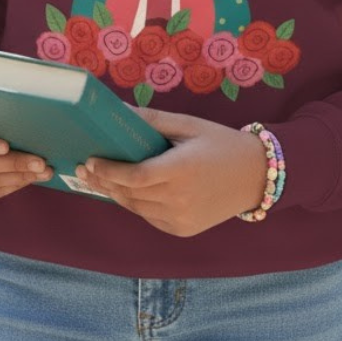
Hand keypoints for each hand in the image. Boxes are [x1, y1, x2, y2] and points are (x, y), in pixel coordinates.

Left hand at [75, 108, 267, 237]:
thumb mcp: (188, 125)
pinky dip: (136, 204)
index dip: (108, 170)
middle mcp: (179, 200)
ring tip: (99, 178)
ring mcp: (181, 219)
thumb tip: (119, 109)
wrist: (257, 176)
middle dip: (104, 181)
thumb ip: (152, 120)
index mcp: (181, 171)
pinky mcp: (183, 230)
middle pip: (129, 194)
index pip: (133, 176)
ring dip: (116, 193)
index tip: (90, 160)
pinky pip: (150, 216)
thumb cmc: (221, 143)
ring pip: (136, 208)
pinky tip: (127, 190)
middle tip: (84, 168)